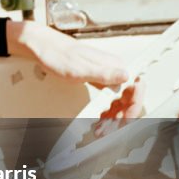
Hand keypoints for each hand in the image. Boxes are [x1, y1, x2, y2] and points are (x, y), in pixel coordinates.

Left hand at [6, 19, 143, 120]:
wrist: (43, 48)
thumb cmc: (58, 55)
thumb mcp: (80, 69)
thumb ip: (104, 74)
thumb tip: (126, 76)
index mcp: (114, 65)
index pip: (135, 88)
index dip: (134, 106)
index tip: (125, 120)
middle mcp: (113, 69)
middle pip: (128, 97)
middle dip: (122, 116)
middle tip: (110, 130)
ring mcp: (106, 75)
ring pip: (119, 100)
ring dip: (113, 117)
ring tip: (102, 129)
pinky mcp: (97, 79)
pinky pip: (108, 98)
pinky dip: (106, 111)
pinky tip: (100, 119)